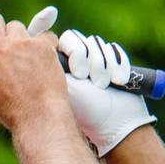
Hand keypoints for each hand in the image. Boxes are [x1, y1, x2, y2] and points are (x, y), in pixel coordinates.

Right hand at [0, 6, 66, 130]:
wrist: (38, 117)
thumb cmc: (10, 107)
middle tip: (5, 47)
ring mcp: (19, 43)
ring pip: (17, 27)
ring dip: (21, 40)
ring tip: (27, 63)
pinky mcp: (41, 44)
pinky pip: (43, 34)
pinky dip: (44, 46)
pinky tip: (43, 63)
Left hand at [58, 28, 157, 155]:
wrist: (117, 123)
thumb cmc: (86, 109)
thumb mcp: (65, 87)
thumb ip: (52, 65)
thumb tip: (46, 42)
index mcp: (59, 66)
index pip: (64, 41)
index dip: (75, 52)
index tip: (79, 73)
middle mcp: (76, 61)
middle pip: (82, 40)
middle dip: (89, 60)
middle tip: (92, 81)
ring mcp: (94, 61)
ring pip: (98, 44)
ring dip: (103, 65)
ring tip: (103, 85)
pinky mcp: (113, 62)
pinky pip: (114, 50)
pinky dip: (118, 65)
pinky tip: (117, 81)